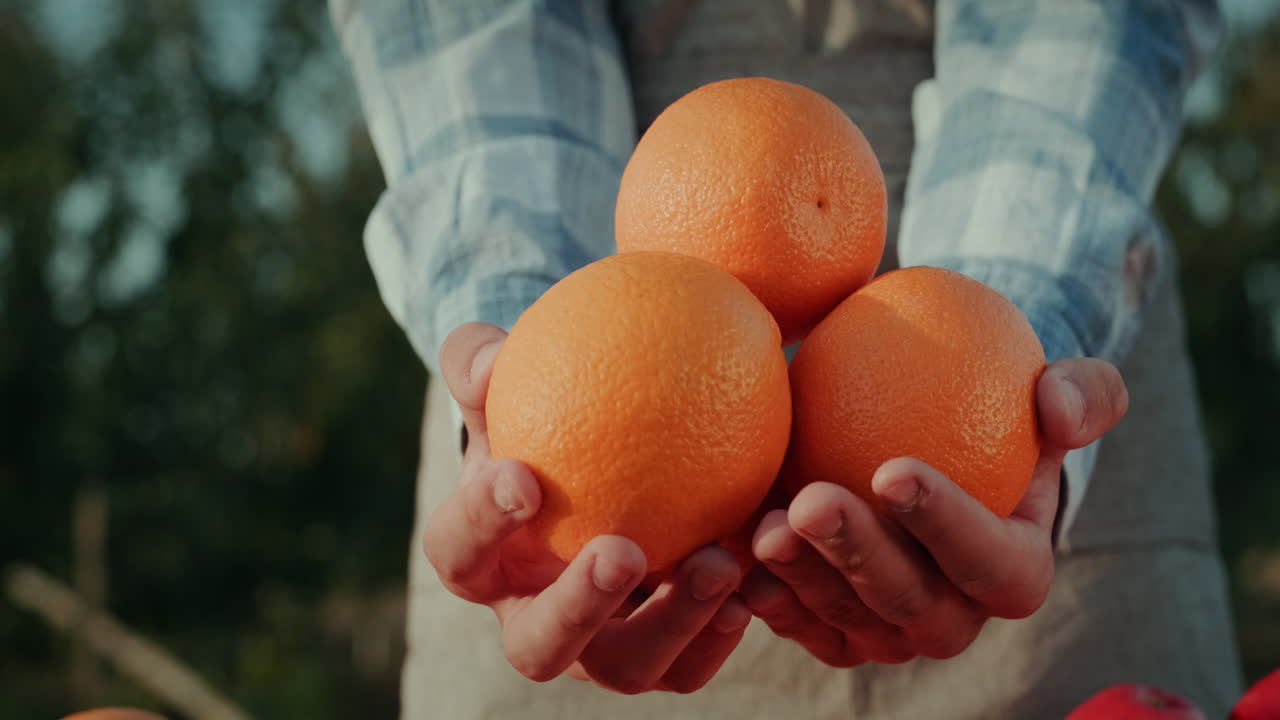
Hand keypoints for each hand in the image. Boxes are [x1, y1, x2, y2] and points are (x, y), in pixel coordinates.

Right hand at [422, 322, 751, 693]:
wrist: (602, 460)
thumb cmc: (542, 412)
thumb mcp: (504, 378)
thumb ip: (480, 362)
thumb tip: (484, 363)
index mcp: (482, 558)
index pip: (459, 551)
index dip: (481, 524)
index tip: (524, 477)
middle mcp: (531, 617)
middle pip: (536, 646)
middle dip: (576, 609)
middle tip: (623, 551)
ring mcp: (597, 647)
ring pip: (624, 668)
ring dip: (671, 622)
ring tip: (719, 562)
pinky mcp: (659, 654)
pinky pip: (689, 664)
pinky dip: (720, 633)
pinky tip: (753, 580)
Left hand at [740, 357, 1127, 665]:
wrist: (924, 442)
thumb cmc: (993, 411)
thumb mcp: (1049, 388)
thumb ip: (1080, 392)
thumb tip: (1057, 401)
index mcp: (1016, 568)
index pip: (993, 562)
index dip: (947, 526)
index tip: (892, 468)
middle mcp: (955, 615)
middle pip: (909, 604)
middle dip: (859, 558)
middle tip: (811, 502)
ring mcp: (890, 630)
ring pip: (845, 620)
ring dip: (802, 578)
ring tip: (760, 526)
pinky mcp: (834, 632)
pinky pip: (799, 626)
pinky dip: (768, 597)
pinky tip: (732, 554)